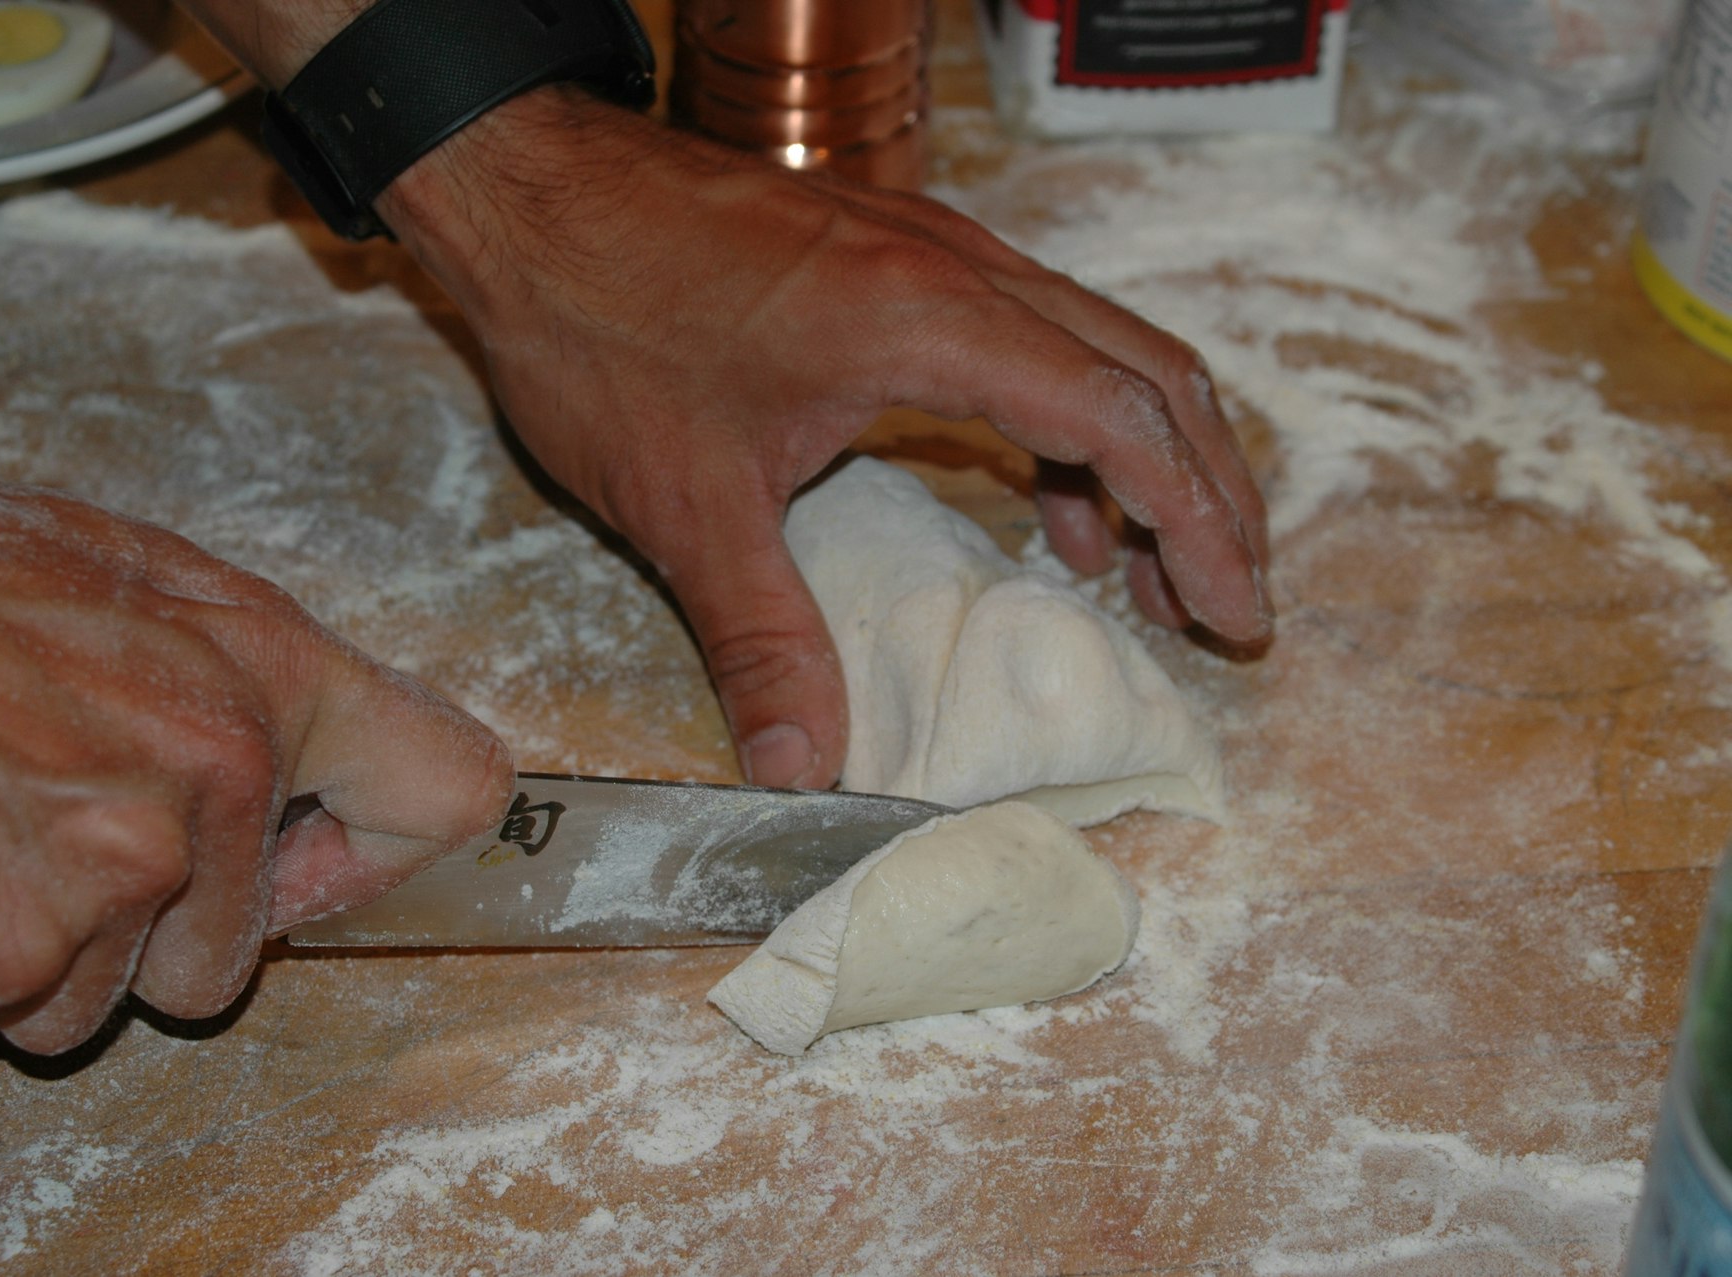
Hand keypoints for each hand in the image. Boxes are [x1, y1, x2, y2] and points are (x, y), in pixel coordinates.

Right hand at [0, 427, 512, 1053]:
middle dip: (142, 931)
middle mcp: (209, 784)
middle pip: (224, 968)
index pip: (446, 792)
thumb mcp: (140, 579)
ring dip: (26, 950)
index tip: (323, 858)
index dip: (381, 851)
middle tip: (43, 825)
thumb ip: (254, 684)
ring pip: (89, 1008)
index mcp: (267, 679)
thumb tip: (344, 770)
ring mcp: (105, 881)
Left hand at [378, 88, 1270, 789]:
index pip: (1125, 418)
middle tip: (1229, 604)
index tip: (1236, 610)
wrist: (526, 191)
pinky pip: (1033, 335)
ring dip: (1145, 456)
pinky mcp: (899, 256)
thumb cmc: (599, 324)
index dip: (1199, 522)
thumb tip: (801, 768)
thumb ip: (761, 638)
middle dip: (1208, 492)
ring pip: (1100, 345)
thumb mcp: (686, 503)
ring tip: (1146, 578)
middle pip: (1148, 370)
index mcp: (931, 321)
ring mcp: (934, 250)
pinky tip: (1045, 505)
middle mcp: (959, 269)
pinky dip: (1070, 425)